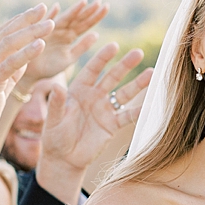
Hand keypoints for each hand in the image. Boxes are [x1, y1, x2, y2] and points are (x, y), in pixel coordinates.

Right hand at [0, 5, 56, 182]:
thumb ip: (9, 73)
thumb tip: (24, 62)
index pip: (3, 34)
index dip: (20, 21)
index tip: (36, 11)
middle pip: (7, 32)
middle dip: (27, 19)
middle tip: (45, 7)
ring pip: (10, 44)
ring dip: (31, 31)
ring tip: (51, 23)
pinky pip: (10, 63)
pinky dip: (26, 52)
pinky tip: (41, 44)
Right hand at [29, 0, 109, 80]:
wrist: (31, 74)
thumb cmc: (50, 66)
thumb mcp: (70, 58)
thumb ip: (82, 47)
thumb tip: (97, 34)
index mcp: (70, 36)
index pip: (85, 25)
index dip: (95, 16)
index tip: (106, 7)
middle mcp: (61, 30)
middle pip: (77, 19)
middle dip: (88, 10)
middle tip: (100, 1)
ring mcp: (50, 30)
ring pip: (65, 19)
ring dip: (74, 10)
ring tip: (85, 2)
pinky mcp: (39, 34)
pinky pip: (45, 24)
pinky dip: (50, 16)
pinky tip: (56, 7)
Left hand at [36, 43, 151, 183]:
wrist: (65, 158)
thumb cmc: (54, 137)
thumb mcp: (53, 120)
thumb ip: (56, 104)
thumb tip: (56, 86)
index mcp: (78, 90)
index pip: (92, 70)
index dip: (102, 59)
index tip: (113, 46)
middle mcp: (94, 97)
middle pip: (112, 77)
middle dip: (124, 65)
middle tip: (137, 53)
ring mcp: (105, 110)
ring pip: (124, 94)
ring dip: (137, 84)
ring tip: (151, 73)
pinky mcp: (112, 125)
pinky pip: (128, 116)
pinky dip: (139, 111)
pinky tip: (151, 103)